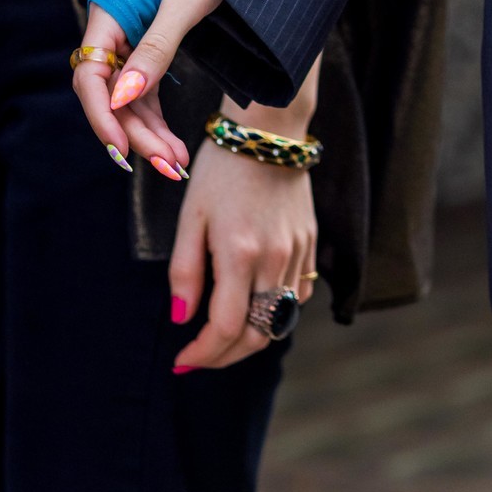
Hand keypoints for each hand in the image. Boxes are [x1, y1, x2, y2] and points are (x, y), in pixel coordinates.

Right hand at [70, 0, 223, 175]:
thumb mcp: (185, 3)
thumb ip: (157, 46)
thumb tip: (125, 96)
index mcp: (108, 15)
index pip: (90, 75)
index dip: (102, 115)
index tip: (121, 147)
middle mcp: (112, 35)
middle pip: (111, 97)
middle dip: (136, 134)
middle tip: (167, 166)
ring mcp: (129, 48)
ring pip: (129, 104)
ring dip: (150, 136)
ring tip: (175, 166)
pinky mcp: (148, 57)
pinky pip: (146, 98)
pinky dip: (158, 124)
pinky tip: (172, 149)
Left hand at [168, 137, 318, 370]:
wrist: (269, 131)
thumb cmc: (221, 170)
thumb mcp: (190, 216)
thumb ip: (184, 272)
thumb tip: (181, 318)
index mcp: (240, 253)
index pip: (226, 328)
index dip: (203, 353)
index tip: (182, 360)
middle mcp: (275, 259)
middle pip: (257, 335)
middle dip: (225, 356)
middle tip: (200, 358)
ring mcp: (298, 252)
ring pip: (280, 319)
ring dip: (250, 338)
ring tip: (222, 338)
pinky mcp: (310, 243)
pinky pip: (299, 294)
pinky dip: (277, 312)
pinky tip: (256, 306)